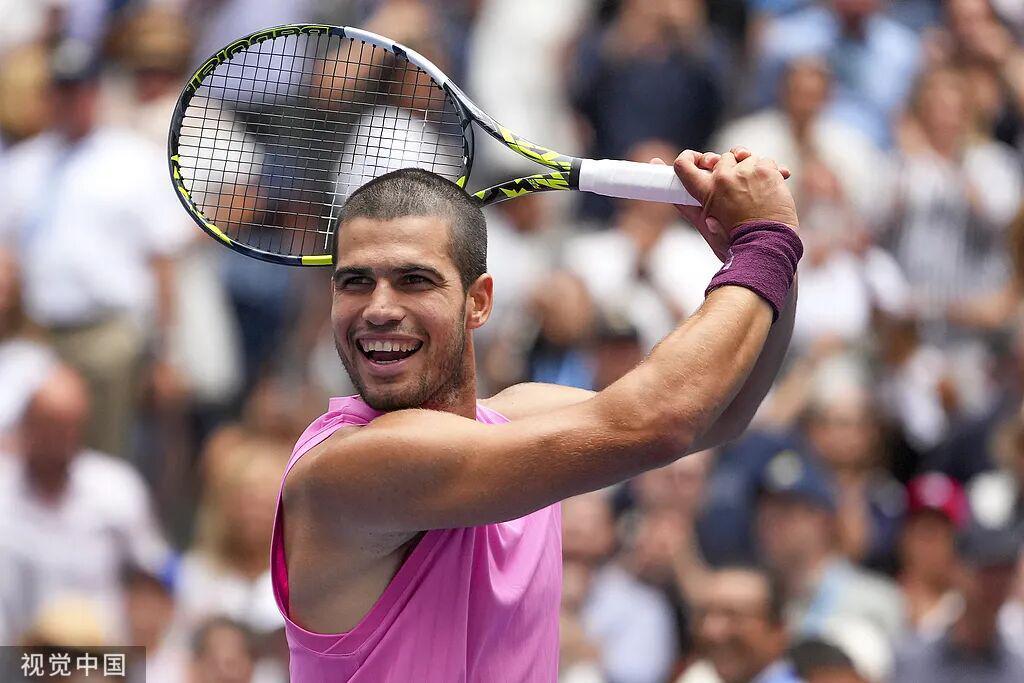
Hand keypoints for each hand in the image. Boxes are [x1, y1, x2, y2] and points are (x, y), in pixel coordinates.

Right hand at [673, 147, 797, 235]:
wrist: (769, 245)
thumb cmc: (738, 243)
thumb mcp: (707, 229)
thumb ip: (690, 211)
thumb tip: (674, 198)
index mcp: (706, 191)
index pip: (684, 165)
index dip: (688, 158)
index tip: (694, 160)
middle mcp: (724, 177)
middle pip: (721, 158)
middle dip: (727, 166)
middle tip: (733, 180)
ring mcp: (747, 172)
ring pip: (745, 157)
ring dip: (749, 167)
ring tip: (755, 186)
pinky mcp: (767, 171)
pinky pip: (765, 160)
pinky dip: (768, 171)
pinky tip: (769, 184)